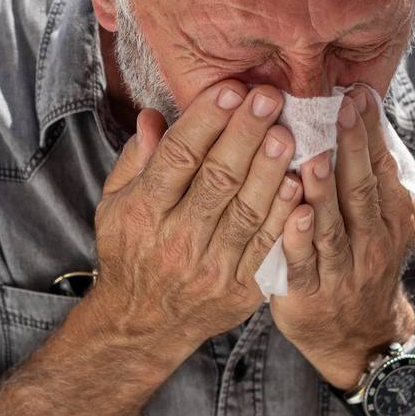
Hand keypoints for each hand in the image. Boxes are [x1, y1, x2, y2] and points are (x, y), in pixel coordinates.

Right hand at [86, 80, 302, 368]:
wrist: (141, 326)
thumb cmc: (129, 252)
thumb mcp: (114, 204)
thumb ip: (137, 158)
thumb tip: (154, 114)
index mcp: (143, 212)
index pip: (177, 157)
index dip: (204, 121)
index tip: (229, 89)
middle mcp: (176, 239)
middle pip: (216, 179)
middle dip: (245, 134)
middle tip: (269, 97)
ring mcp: (210, 267)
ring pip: (246, 211)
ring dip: (270, 170)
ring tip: (289, 133)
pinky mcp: (239, 289)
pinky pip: (266, 247)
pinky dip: (284, 216)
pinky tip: (300, 185)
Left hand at [269, 86, 414, 388]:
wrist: (362, 337)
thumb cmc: (362, 259)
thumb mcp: (380, 219)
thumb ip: (369, 172)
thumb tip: (360, 109)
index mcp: (390, 217)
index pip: (379, 166)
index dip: (368, 130)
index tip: (357, 93)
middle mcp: (372, 242)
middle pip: (360, 190)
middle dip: (350, 147)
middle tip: (339, 108)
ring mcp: (342, 271)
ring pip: (332, 227)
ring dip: (324, 192)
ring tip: (314, 157)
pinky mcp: (309, 295)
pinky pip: (304, 265)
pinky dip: (299, 240)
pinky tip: (292, 214)